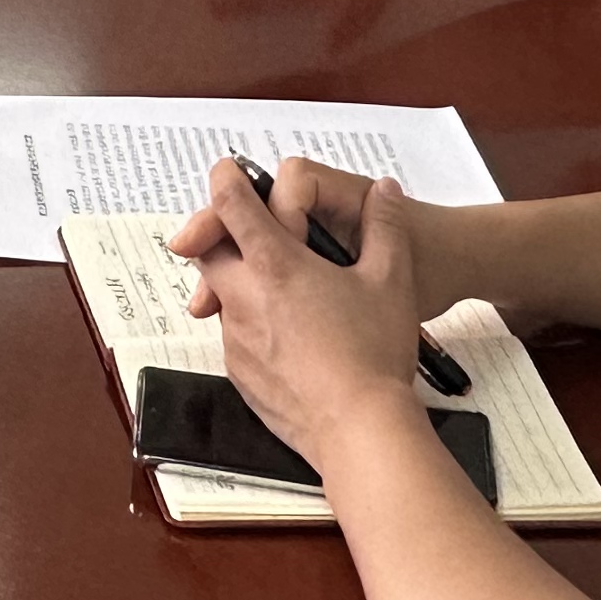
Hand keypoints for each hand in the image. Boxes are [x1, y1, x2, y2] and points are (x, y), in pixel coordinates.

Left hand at [178, 157, 432, 471]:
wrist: (359, 430)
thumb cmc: (375, 353)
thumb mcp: (392, 280)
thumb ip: (386, 226)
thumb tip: (385, 190)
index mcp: (275, 264)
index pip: (232, 205)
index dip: (225, 179)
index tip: (226, 169)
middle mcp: (243, 296)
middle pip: (208, 248)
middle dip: (221, 233)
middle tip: (249, 231)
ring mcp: (235, 337)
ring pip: (222, 295)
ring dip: (240, 283)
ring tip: (282, 290)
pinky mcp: (239, 373)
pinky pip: (234, 335)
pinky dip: (251, 325)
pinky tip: (289, 336)